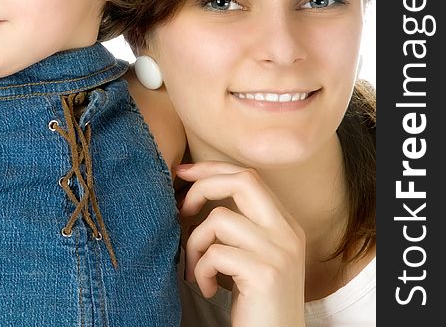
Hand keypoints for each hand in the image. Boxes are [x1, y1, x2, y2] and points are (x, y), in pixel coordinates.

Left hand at [176, 161, 305, 326]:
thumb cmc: (255, 301)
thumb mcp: (252, 255)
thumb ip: (237, 225)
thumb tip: (192, 192)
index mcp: (285, 225)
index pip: (249, 176)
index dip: (211, 169)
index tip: (182, 172)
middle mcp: (288, 233)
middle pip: (242, 180)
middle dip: (202, 187)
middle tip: (182, 210)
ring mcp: (280, 253)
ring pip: (219, 219)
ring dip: (195, 244)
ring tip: (198, 268)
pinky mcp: (265, 274)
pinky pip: (215, 253)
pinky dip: (201, 270)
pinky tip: (209, 288)